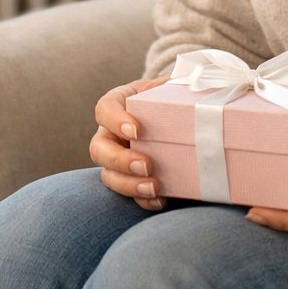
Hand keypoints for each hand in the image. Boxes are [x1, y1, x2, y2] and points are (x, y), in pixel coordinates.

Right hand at [90, 77, 170, 210]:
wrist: (188, 118)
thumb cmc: (176, 98)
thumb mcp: (172, 87)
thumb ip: (171, 88)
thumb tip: (174, 93)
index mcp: (120, 104)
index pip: (105, 109)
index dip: (115, 121)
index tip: (137, 131)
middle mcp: (112, 133)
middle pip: (99, 149)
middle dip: (120, 161)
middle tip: (146, 166)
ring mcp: (119, 159)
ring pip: (108, 176)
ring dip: (129, 185)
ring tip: (155, 188)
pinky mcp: (133, 180)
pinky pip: (129, 195)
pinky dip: (143, 201)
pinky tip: (160, 200)